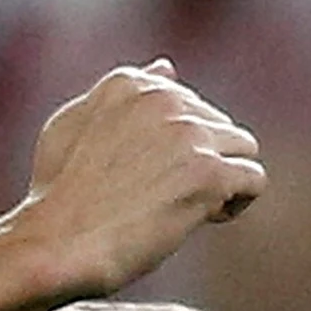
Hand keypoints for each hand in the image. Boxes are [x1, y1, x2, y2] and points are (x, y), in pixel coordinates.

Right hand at [13, 63, 266, 298]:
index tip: (148, 174)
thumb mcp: (73, 126)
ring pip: (242, 147)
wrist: (56, 241)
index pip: (187, 103)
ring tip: (188, 206)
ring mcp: (187, 133)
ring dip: (224, 178)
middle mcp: (162, 98)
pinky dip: (237, 202)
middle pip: (218, 124)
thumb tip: (167, 68)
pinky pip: (253, 179)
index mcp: (128, 82)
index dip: (174, 145)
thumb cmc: (56, 194)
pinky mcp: (207, 172)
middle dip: (202, 159)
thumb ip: (120, 94)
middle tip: (163, 198)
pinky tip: (205, 217)